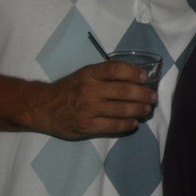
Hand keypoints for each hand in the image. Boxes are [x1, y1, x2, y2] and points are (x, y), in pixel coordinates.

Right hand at [27, 61, 158, 138]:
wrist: (43, 107)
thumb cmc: (69, 89)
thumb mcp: (84, 75)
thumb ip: (105, 75)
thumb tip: (136, 78)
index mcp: (89, 74)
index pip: (116, 69)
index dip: (134, 72)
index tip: (145, 77)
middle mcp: (89, 90)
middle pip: (124, 91)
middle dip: (143, 94)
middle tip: (153, 97)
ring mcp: (88, 109)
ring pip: (121, 109)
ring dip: (139, 110)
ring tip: (146, 109)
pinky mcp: (86, 126)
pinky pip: (113, 126)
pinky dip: (127, 124)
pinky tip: (134, 123)